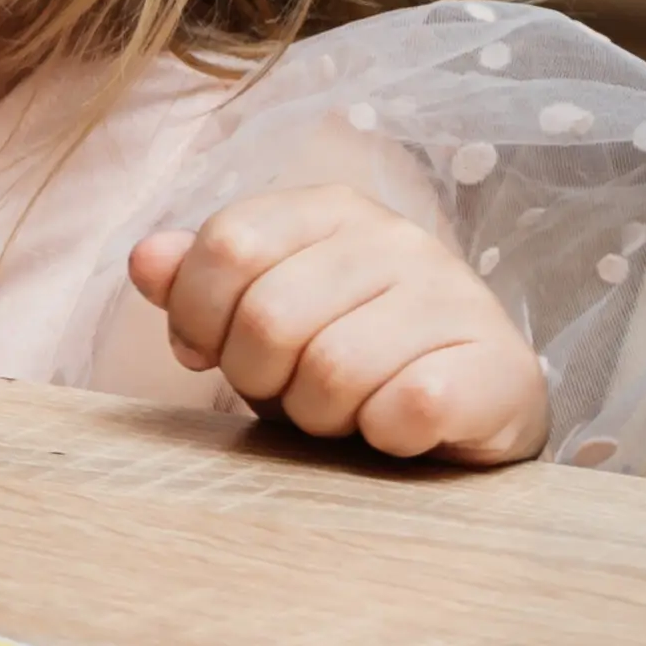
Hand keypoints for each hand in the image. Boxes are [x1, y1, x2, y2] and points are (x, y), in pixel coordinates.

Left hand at [129, 187, 551, 464]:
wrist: (465, 409)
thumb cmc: (343, 357)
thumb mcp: (255, 317)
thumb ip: (198, 284)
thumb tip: (147, 258)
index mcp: (331, 212)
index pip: (228, 243)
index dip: (199, 315)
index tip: (211, 354)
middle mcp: (399, 240)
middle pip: (269, 316)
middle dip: (259, 377)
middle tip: (291, 390)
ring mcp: (455, 298)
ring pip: (333, 370)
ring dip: (320, 414)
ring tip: (346, 410)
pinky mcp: (497, 367)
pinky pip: (405, 408)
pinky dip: (383, 434)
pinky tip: (397, 429)